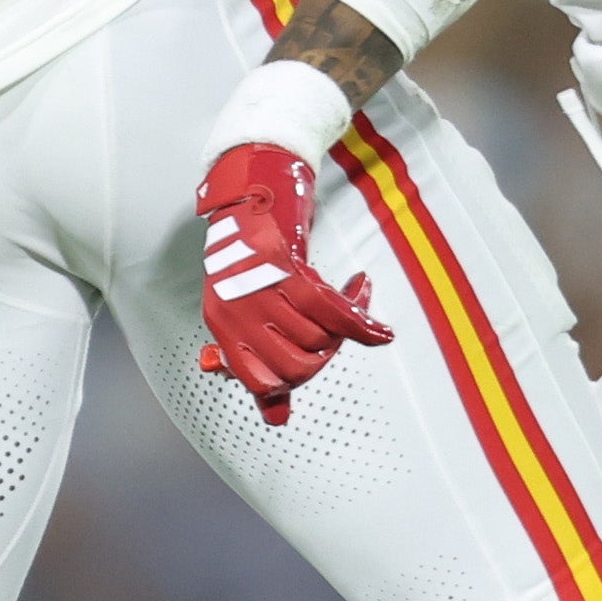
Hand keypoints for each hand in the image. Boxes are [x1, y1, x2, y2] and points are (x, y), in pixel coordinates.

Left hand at [192, 143, 385, 425]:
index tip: (317, 359)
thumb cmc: (251, 243)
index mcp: (222, 324)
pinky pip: (331, 312)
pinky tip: (379, 329)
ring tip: (354, 298)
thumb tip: (277, 419)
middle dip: (327, 355)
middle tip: (341, 329)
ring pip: (316, 340)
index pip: (262, 383)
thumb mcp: (246, 305)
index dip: (294, 382)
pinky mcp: (284, 269)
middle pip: (295, 367)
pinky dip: (361, 322)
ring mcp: (256, 291)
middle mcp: (235, 313)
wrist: (251, 181)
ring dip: (346, 327)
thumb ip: (258, 360)